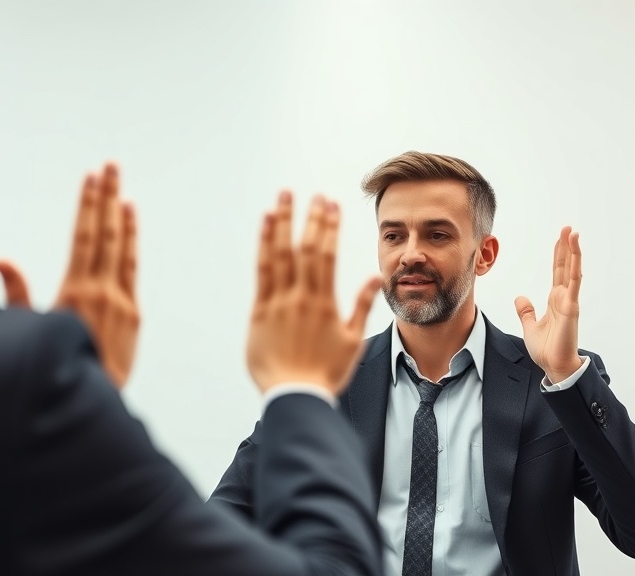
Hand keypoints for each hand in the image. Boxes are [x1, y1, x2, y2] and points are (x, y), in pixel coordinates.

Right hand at [0, 162, 138, 388]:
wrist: (91, 400)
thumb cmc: (57, 368)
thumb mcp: (29, 329)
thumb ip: (16, 293)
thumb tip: (2, 260)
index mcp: (75, 292)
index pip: (83, 236)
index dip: (88, 204)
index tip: (90, 178)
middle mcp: (101, 291)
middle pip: (105, 233)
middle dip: (108, 197)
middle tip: (111, 167)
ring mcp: (121, 301)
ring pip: (123, 248)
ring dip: (123, 216)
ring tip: (123, 190)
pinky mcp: (134, 314)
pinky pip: (133, 269)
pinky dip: (132, 244)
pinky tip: (131, 226)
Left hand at [246, 192, 382, 394]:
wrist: (294, 396)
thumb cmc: (325, 374)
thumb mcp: (352, 342)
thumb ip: (363, 306)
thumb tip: (375, 278)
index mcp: (325, 303)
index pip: (328, 255)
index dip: (330, 228)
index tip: (333, 205)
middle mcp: (301, 297)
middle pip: (306, 249)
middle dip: (311, 219)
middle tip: (315, 195)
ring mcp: (278, 302)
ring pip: (281, 254)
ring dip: (284, 223)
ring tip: (285, 198)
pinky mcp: (259, 311)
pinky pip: (261, 271)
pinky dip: (264, 245)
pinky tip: (266, 224)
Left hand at [514, 226, 583, 383]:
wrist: (554, 366)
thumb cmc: (546, 349)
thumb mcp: (530, 326)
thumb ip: (526, 311)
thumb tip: (521, 298)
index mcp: (555, 301)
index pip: (557, 272)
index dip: (559, 255)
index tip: (560, 239)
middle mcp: (564, 298)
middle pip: (565, 266)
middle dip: (567, 247)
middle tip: (568, 228)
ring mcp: (569, 302)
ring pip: (572, 271)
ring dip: (573, 252)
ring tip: (574, 233)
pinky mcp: (571, 308)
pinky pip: (573, 284)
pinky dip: (575, 268)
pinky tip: (576, 254)